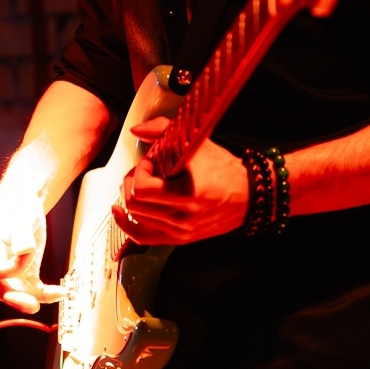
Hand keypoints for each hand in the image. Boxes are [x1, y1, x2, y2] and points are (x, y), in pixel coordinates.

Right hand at [0, 183, 62, 313]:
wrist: (23, 204)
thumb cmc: (18, 207)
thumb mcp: (20, 216)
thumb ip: (21, 235)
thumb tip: (24, 251)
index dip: (11, 269)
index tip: (29, 253)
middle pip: (1, 287)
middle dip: (17, 298)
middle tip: (33, 306)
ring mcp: (9, 268)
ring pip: (17, 291)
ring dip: (34, 298)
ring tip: (56, 296)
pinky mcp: (23, 271)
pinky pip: (31, 287)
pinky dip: (44, 292)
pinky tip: (59, 292)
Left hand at [114, 118, 248, 244]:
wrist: (250, 195)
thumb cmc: (225, 170)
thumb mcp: (197, 144)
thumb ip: (163, 130)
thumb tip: (137, 130)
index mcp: (190, 194)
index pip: (143, 188)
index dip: (140, 171)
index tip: (150, 161)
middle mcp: (184, 217)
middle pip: (136, 203)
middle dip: (132, 182)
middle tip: (142, 170)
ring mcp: (181, 231)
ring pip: (137, 217)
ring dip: (131, 198)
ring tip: (141, 185)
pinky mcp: (180, 238)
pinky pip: (144, 238)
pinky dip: (127, 226)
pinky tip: (120, 213)